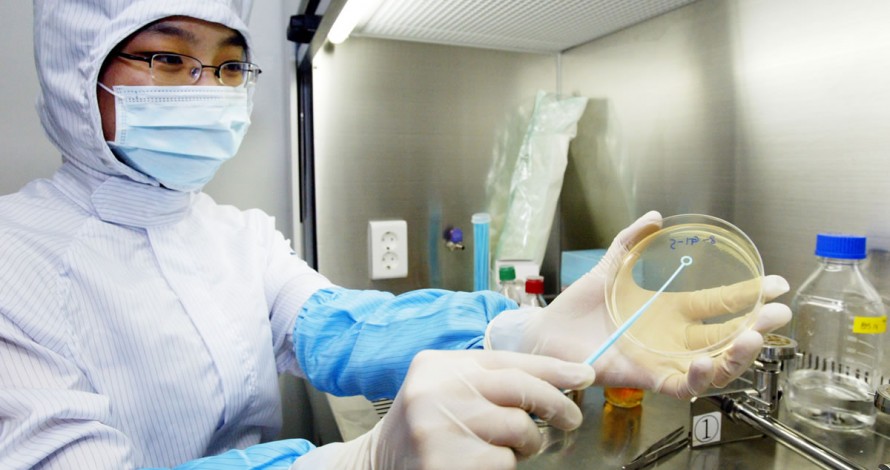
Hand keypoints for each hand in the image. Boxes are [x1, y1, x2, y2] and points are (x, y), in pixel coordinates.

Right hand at [293, 350, 595, 469]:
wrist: (377, 467)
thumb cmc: (425, 430)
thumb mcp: (447, 391)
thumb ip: (488, 381)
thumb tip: (558, 379)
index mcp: (438, 365)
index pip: (507, 359)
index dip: (552, 368)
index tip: (583, 374)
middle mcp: (435, 390)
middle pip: (520, 390)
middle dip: (555, 404)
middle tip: (570, 418)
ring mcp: (438, 427)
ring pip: (517, 430)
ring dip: (527, 444)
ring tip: (511, 449)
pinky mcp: (444, 462)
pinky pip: (501, 463)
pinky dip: (502, 466)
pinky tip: (482, 464)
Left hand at [516, 211, 791, 398]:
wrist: (549, 332)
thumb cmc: (580, 306)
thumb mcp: (609, 267)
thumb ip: (631, 242)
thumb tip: (655, 216)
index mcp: (672, 310)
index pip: (721, 304)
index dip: (750, 296)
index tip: (775, 285)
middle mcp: (674, 337)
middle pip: (727, 337)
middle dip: (757, 326)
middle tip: (778, 314)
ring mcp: (664, 359)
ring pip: (714, 365)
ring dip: (736, 355)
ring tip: (750, 338)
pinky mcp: (646, 378)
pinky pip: (680, 387)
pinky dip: (696, 379)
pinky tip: (703, 364)